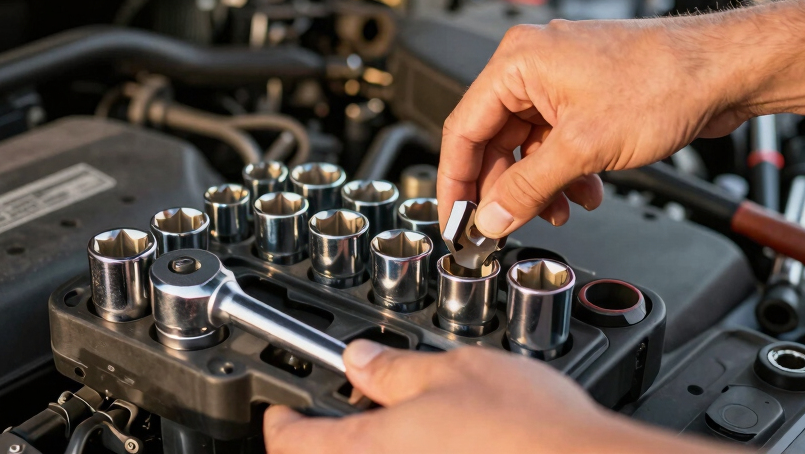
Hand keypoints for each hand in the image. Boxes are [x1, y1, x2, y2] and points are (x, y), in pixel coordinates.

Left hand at [263, 340, 738, 453]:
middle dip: (329, 433)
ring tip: (403, 418)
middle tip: (353, 403)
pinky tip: (443, 440)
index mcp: (369, 446)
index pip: (291, 442)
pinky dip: (411, 449)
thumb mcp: (453, 368)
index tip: (280, 410)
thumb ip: (394, 368)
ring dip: (375, 441)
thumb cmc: (525, 428)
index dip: (279, 421)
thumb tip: (360, 359)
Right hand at [437, 19, 748, 236]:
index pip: (464, 129)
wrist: (723, 70)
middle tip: (506, 226)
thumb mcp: (583, 147)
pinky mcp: (586, 97)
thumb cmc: (664, 80)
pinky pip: (557, 142)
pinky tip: (586, 194)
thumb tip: (492, 216)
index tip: (456, 218)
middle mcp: (533, 67)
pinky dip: (565, 173)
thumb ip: (529, 188)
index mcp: (518, 62)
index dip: (457, 181)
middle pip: (496, 141)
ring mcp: (561, 82)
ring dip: (541, 186)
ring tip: (560, 213)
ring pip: (529, 147)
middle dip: (507, 189)